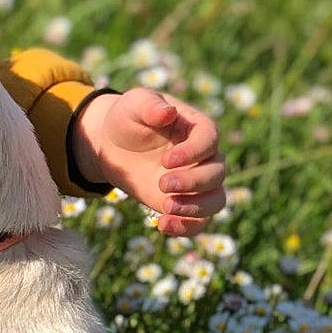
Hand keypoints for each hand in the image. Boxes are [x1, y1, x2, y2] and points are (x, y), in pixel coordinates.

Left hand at [69, 87, 225, 235]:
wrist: (114, 146)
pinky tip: (162, 225)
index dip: (193, 152)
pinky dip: (186, 228)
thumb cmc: (128, 119)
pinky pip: (198, 222)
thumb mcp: (133, 104)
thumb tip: (167, 112)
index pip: (210, 139)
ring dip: (196, 208)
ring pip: (216, 200)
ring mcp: (195, 183)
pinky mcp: (183, 203)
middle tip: (162, 184)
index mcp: (197, 127)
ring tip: (166, 207)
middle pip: (217, 173)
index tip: (167, 161)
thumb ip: (149, 105)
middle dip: (193, 182)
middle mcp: (204, 157)